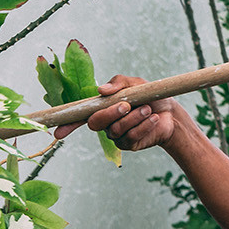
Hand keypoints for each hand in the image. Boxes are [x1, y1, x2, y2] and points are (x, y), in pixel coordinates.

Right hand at [52, 75, 184, 150]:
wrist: (171, 112)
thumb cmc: (150, 96)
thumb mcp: (134, 84)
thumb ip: (117, 84)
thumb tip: (100, 90)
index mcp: (102, 107)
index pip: (80, 117)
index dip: (67, 124)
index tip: (57, 133)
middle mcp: (106, 123)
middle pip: (96, 123)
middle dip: (110, 113)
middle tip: (127, 105)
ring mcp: (116, 135)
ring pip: (116, 130)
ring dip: (134, 118)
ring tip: (148, 109)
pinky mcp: (129, 144)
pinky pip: (131, 137)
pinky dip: (143, 126)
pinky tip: (153, 119)